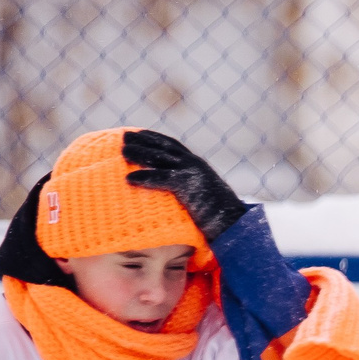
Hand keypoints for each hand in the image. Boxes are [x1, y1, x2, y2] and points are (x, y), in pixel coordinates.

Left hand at [121, 129, 248, 239]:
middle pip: (163, 146)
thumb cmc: (220, 218)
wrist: (237, 225)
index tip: (137, 134)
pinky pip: (162, 178)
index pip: (172, 145)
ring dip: (139, 153)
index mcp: (197, 165)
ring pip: (160, 158)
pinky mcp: (190, 185)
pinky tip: (129, 179)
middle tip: (122, 137)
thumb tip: (176, 197)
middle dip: (142, 140)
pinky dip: (145, 177)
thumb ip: (189, 191)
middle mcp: (194, 164)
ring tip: (121, 152)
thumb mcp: (202, 198)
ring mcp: (193, 172)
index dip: (154, 138)